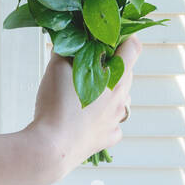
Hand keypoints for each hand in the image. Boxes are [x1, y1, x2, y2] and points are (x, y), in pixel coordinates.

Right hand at [27, 35, 141, 184]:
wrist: (51, 148)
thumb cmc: (56, 105)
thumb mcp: (56, 67)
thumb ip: (65, 48)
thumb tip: (67, 37)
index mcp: (116, 77)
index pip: (133, 47)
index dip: (122, 37)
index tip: (107, 35)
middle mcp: (123, 99)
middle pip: (126, 72)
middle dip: (110, 64)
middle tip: (87, 62)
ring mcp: (117, 121)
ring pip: (121, 99)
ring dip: (108, 91)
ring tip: (85, 92)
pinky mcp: (109, 138)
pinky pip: (112, 123)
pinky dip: (103, 117)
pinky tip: (87, 117)